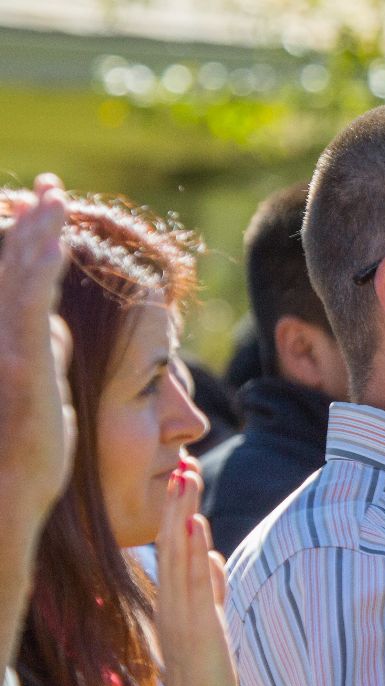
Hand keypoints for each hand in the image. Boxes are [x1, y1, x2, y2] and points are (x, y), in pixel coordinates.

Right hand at [0, 175, 73, 519]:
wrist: (11, 487)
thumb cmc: (30, 442)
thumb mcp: (44, 383)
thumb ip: (49, 348)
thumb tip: (61, 323)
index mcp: (9, 337)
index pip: (13, 275)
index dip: (25, 236)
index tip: (43, 201)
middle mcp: (0, 336)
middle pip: (11, 266)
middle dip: (31, 222)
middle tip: (50, 183)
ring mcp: (6, 348)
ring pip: (18, 278)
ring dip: (38, 235)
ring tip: (57, 197)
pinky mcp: (21, 364)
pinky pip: (32, 309)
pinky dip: (41, 273)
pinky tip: (56, 246)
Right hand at [153, 459, 238, 685]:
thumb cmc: (204, 676)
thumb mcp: (210, 624)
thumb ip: (210, 590)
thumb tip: (211, 556)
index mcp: (176, 602)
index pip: (174, 550)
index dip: (178, 515)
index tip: (184, 480)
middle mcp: (174, 604)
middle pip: (172, 546)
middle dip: (178, 506)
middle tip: (184, 467)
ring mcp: (183, 615)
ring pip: (179, 557)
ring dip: (182, 518)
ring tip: (185, 482)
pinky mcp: (199, 629)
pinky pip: (194, 585)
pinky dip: (194, 555)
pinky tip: (195, 528)